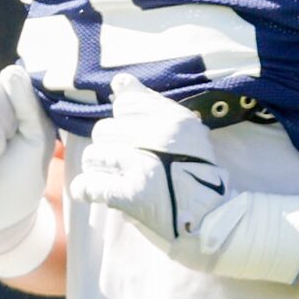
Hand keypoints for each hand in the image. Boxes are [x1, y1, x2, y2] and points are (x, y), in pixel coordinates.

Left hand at [66, 76, 298, 283]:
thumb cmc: (195, 171)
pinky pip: (88, 185)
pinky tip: (98, 194)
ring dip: (99, 169)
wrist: (211, 217)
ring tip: (117, 179)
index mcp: (172, 119)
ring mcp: (142, 167)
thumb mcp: (184, 129)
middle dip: (110, 147)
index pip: (124, 105)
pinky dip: (87, 190)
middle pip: (103, 130)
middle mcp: (156, 138)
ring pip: (92, 155)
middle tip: (126, 164)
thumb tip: (119, 81)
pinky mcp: (130, 195)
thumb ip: (148, 102)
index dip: (126, 124)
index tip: (138, 139)